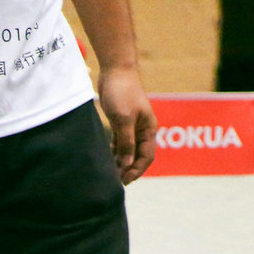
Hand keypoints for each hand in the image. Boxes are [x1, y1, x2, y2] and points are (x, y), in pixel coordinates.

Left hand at [98, 66, 155, 183]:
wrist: (116, 70)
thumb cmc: (122, 93)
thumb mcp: (124, 120)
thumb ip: (126, 143)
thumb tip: (126, 165)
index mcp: (149, 129)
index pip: (147, 157)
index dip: (136, 171)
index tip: (124, 181)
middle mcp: (142, 130)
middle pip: (138, 156)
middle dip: (128, 169)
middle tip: (114, 182)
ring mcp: (131, 126)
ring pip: (127, 150)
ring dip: (120, 162)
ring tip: (108, 174)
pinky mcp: (120, 122)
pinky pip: (119, 142)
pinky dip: (114, 152)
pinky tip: (105, 160)